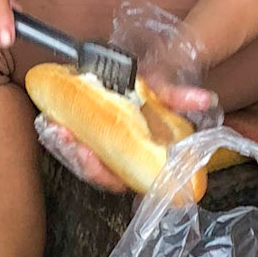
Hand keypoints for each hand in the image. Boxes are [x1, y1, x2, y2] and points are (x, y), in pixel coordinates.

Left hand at [34, 74, 217, 193]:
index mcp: (132, 161)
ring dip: (61, 144)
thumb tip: (206, 99)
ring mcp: (93, 147)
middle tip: (66, 137)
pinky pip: (62, 139)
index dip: (100, 172)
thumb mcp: (164, 94)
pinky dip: (55, 131)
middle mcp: (111, 159)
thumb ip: (181, 98)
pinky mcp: (78, 133)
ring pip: (72, 156)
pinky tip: (50, 118)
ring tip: (54, 126)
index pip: (114, 178)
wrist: (136, 78)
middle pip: (88, 169)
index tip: (88, 154)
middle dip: (74, 156)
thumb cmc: (152, 94)